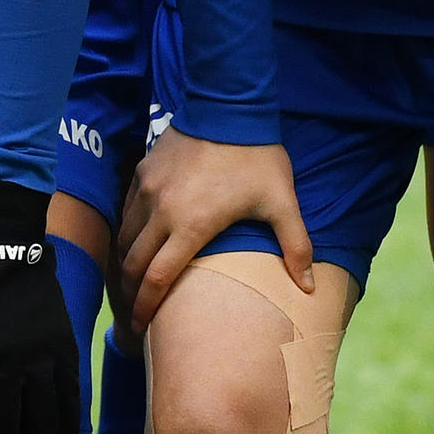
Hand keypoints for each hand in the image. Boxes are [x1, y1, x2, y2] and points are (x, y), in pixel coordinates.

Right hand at [121, 125, 305, 325]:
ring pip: (124, 240)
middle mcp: (161, 211)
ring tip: (132, 286)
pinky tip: (135, 245)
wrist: (227, 103)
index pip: (157, 279)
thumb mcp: (281, 203)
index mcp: (191, 225)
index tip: (143, 330)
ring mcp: (147, 190)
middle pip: (132, 265)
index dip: (146, 309)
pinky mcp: (142, 173)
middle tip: (135, 316)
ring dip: (125, 267)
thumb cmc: (257, 157)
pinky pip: (125, 213)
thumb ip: (296, 247)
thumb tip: (309, 288)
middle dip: (130, 296)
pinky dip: (126, 235)